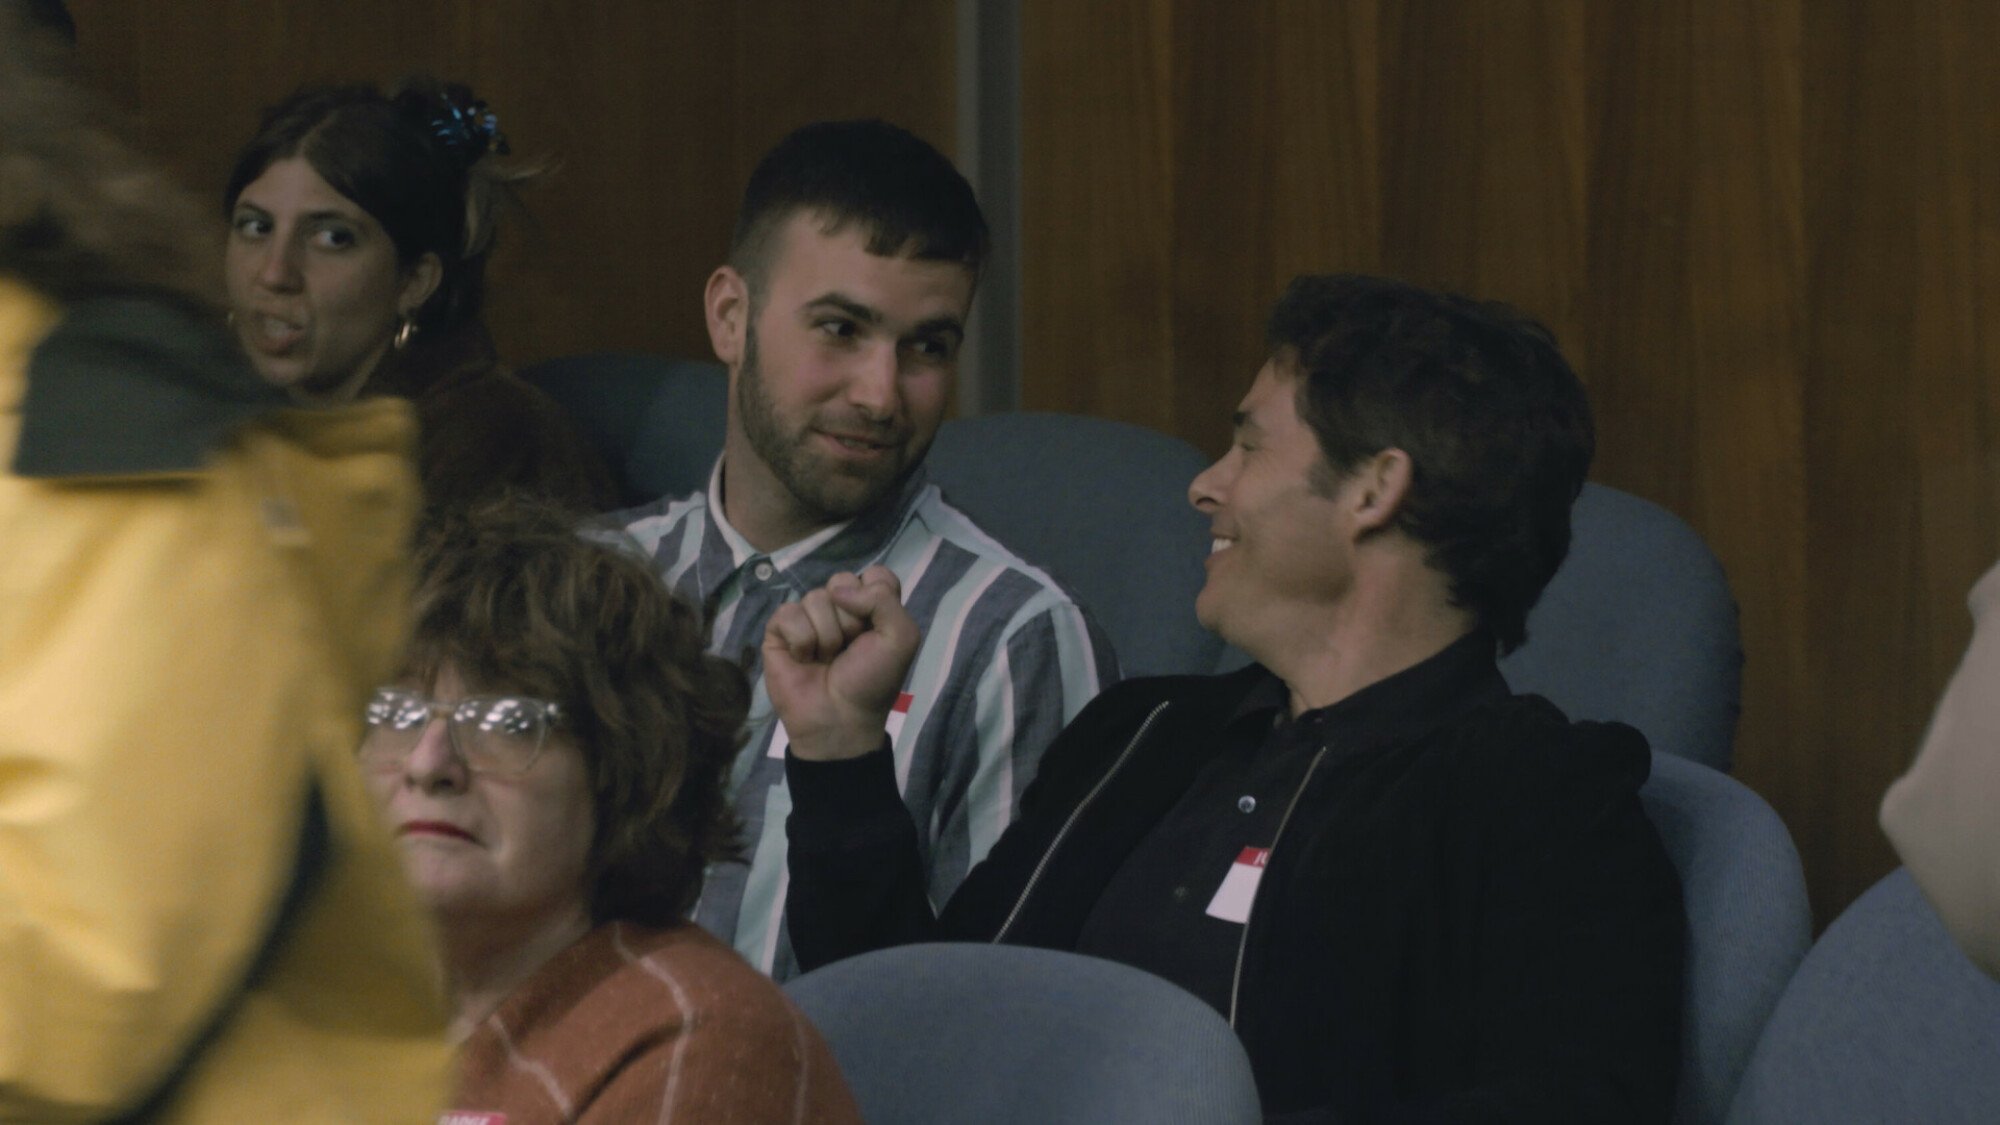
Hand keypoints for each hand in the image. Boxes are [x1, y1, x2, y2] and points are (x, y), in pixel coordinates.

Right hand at [762, 566, 918, 760]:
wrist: (839, 719)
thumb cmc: (872, 681)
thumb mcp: (901, 638)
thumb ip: (883, 599)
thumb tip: (838, 591)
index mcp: (871, 606)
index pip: (875, 575)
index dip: (876, 597)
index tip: (876, 627)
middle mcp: (840, 607)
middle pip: (842, 581)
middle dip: (850, 620)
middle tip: (850, 650)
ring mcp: (808, 616)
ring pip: (815, 598)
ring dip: (827, 636)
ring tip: (828, 660)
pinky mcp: (780, 630)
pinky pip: (788, 613)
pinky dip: (801, 641)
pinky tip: (804, 659)